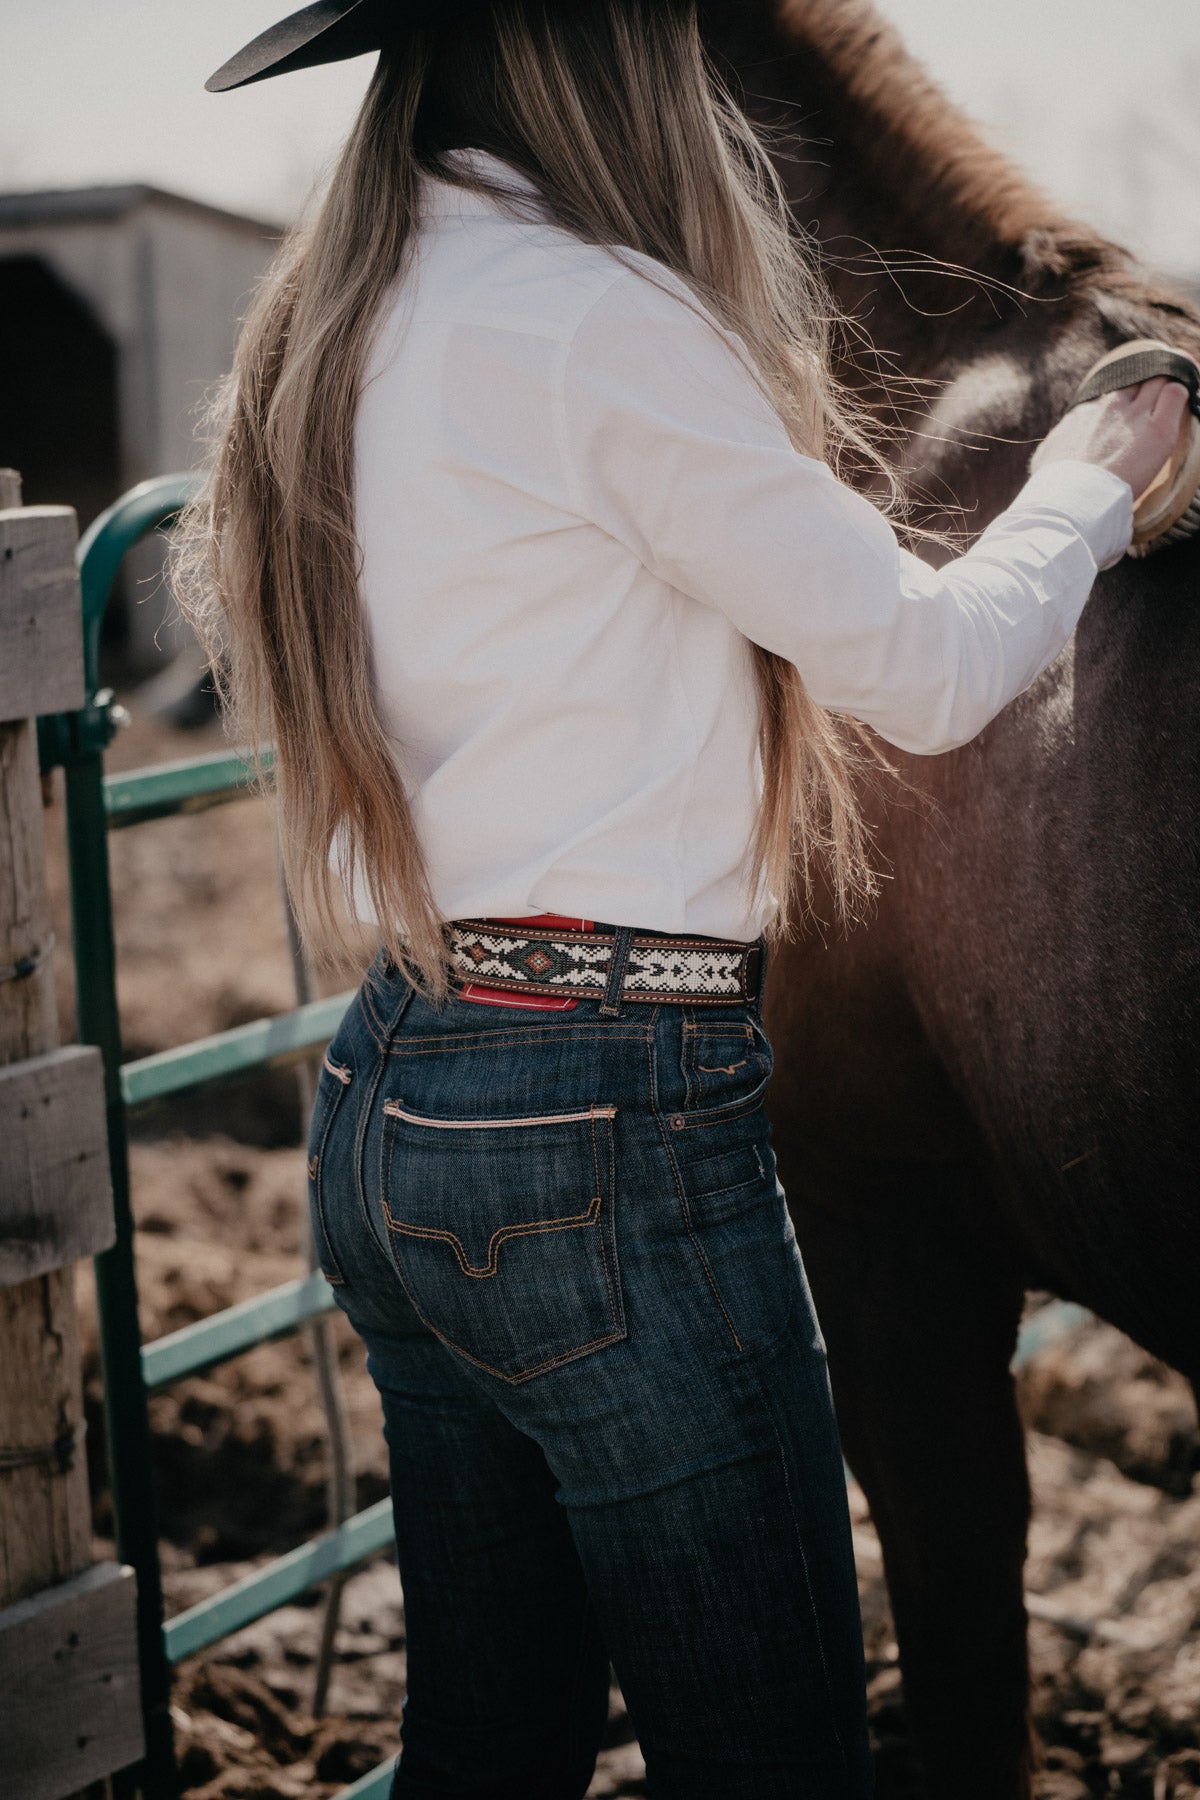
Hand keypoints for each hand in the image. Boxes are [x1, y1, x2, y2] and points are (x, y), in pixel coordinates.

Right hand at [1031, 370, 1196, 496]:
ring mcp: (1134, 415)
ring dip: (1172, 376)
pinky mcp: (1157, 429)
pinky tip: (1189, 394)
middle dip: (1152, 374)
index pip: (1114, 390)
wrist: (1069, 499)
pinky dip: (1185, 390)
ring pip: (1159, 378)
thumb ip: (1056, 446)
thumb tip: (1052, 452)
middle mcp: (1110, 406)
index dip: (1128, 392)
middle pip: (1138, 375)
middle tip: (1165, 380)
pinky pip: (1177, 394)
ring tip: (1184, 378)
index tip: (1134, 398)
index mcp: (1085, 413)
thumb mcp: (1046, 458)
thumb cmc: (1054, 487)